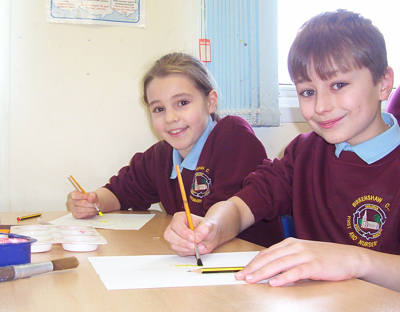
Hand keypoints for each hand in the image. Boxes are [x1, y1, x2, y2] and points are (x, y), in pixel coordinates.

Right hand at [68, 190, 98, 218]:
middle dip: (91, 204)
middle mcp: (71, 201)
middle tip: (96, 204)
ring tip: (95, 208)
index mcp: (73, 194)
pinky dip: (90, 213)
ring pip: (83, 209)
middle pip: (82, 203)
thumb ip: (92, 195)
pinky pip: (83, 214)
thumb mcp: (92, 194)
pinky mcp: (75, 215)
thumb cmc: (89, 198)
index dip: (83, 196)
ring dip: (91, 209)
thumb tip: (91, 199)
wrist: (89, 204)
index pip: (76, 195)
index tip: (90, 197)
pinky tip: (92, 211)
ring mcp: (72, 209)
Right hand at [164, 211, 220, 256]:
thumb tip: (197, 236)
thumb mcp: (208, 225)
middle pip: (169, 235)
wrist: (209, 236)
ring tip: (199, 246)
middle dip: (182, 242)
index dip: (183, 232)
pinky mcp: (177, 247)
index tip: (193, 237)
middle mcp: (175, 228)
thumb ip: (203, 228)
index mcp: (180, 218)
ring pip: (173, 245)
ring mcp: (174, 238)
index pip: (176, 225)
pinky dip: (188, 252)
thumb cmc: (206, 227)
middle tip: (194, 245)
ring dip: (187, 249)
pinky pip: (179, 252)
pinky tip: (196, 249)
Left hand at [235, 238, 363, 285]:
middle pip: (269, 258)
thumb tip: (269, 269)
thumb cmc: (326, 257)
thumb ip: (287, 258)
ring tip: (251, 280)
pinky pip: (296, 272)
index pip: (266, 253)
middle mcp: (295, 247)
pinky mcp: (315, 265)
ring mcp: (305, 255)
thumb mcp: (303, 254)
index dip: (253, 262)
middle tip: (240, 276)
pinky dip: (284, 278)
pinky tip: (274, 283)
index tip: (241, 271)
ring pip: (279, 264)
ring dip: (263, 273)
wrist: (350, 257)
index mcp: (290, 243)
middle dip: (253, 268)